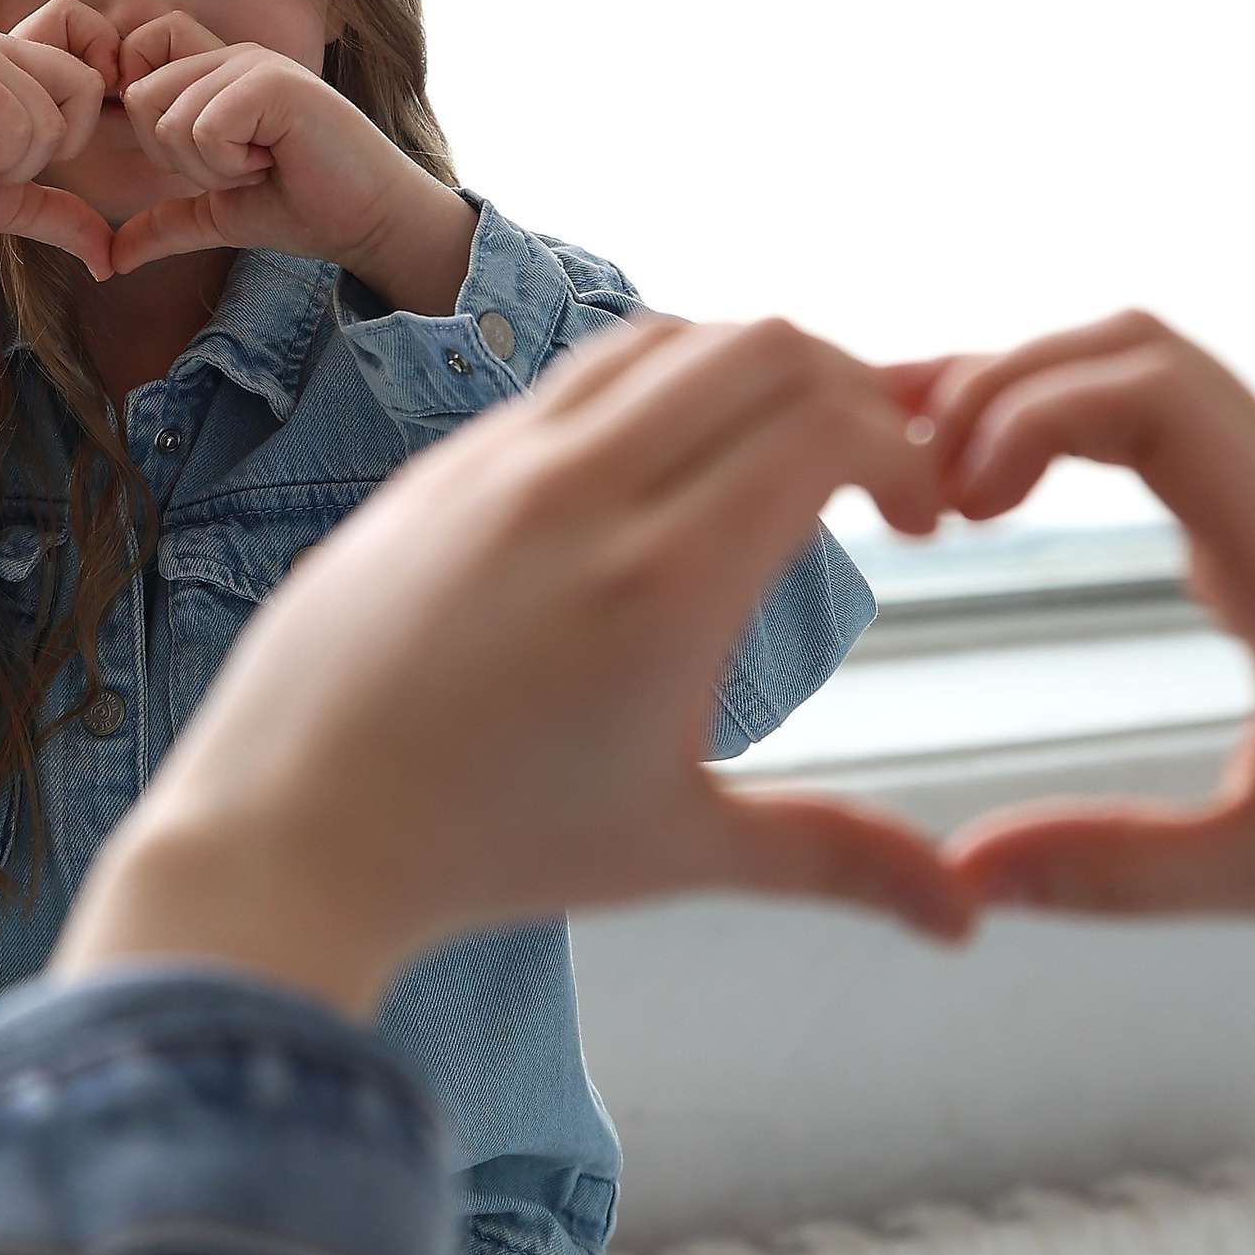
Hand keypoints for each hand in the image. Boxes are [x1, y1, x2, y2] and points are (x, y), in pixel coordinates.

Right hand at [0, 0, 119, 328]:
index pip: (95, 55)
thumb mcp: (13, 203)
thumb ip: (63, 214)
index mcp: (21, 62)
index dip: (85, 112)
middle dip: (50, 150)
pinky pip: (15, 120)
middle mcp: (1, 46)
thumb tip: (110, 261)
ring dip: (13, 163)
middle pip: (85, 88)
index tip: (46, 152)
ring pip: (48, 115)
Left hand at [57, 315, 974, 1016]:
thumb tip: (965, 916)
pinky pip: (573, 374)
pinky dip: (653, 384)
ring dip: (748, 371)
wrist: (289, 831)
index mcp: (663, 582)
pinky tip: (668, 461)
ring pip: (664, 337)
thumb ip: (835, 858)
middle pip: (764, 346)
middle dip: (851, 387)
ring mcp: (499, 462)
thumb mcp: (678, 849)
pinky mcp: (442, 462)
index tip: (924, 515)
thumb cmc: (483, 853)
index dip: (905, 448)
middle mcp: (582, 492)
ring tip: (777, 454)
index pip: (824, 425)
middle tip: (874, 469)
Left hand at [107, 15, 475, 313]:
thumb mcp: (219, 214)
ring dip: (213, 169)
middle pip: (140, 99)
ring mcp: (254, 62)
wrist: (372, 222)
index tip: (201, 163)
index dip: (149, 128)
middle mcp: (231, 54)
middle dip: (179, 160)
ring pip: (171, 122)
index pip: (135, 76)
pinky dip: (233, 167)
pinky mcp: (275, 83)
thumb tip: (111, 258)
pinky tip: (275, 163)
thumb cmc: (306, 208)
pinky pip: (206, 129)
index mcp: (215, 71)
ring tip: (263, 167)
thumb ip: (165, 222)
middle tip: (240, 170)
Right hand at [910, 311, 1254, 919]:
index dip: (1036, 414)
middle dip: (1011, 384)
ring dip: (1041, 389)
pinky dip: (1073, 417)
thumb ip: (1118, 871)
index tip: (963, 497)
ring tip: (945, 474)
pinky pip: (1169, 412)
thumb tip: (970, 874)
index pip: (1159, 402)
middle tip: (923, 479)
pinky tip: (1007, 491)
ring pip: (1157, 365)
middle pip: (1143, 352)